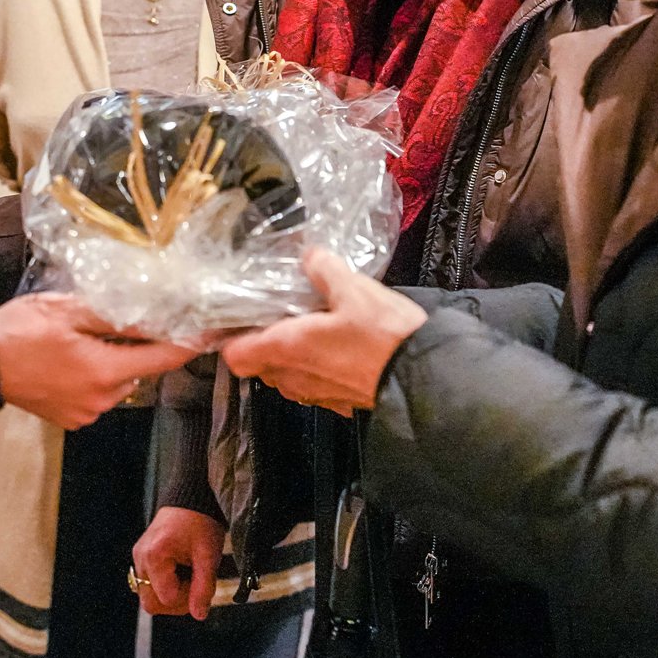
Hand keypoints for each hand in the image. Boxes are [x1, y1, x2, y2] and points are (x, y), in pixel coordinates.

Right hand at [0, 294, 197, 429]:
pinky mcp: (73, 418)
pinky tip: (74, 357)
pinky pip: (99, 393)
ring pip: (121, 380)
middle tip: (126, 317)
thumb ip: (118, 315)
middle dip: (142, 344)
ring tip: (87, 336)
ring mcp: (87, 413)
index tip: (215, 330)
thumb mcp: (70, 310)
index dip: (192, 343)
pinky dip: (97, 374)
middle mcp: (102, 400)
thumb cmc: (20, 330)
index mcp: (105, 372)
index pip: (165, 358)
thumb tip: (159, 315)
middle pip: (142, 368)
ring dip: (115, 359)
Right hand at [132, 507, 223, 619]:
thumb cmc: (201, 523)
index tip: (200, 583)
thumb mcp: (208, 556)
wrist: (192, 498)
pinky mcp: (141, 557)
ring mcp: (138, 557)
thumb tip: (199, 615)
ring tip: (187, 576)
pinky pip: (149, 583)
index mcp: (155, 556)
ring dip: (170, 595)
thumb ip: (203, 588)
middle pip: (150, 603)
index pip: (166, 599)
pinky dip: (164, 585)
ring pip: (148, 596)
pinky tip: (179, 571)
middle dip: (175, 603)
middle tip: (194, 587)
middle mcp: (141, 558)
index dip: (186, 599)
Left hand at [222, 249, 426, 414]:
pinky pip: (314, 385)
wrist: (425, 378)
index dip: (231, 338)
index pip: (235, 355)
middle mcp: (294, 377)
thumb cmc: (385, 336)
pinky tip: (337, 347)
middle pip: (260, 365)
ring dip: (291, 357)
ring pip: (286, 377)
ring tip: (311, 328)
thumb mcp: (354, 289)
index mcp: (287, 348)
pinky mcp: (339, 402)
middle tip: (280, 315)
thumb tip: (309, 256)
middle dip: (264, 343)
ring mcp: (316, 394)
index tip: (239, 319)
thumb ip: (324, 270)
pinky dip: (316, 369)